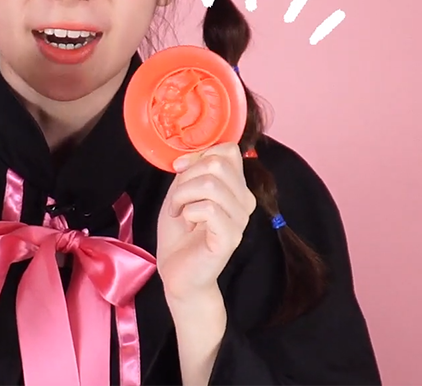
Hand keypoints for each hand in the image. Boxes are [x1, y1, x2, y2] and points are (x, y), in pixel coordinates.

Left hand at [156, 142, 256, 300]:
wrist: (177, 271)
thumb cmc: (180, 233)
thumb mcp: (181, 191)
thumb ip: (192, 170)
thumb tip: (192, 155)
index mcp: (235, 186)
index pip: (229, 150)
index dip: (199, 154)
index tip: (180, 170)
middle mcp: (244, 200)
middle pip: (218, 163)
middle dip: (187, 176)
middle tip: (177, 198)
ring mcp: (240, 220)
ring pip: (210, 184)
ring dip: (183, 195)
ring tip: (178, 210)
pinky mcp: (230, 237)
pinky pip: (209, 208)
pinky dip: (189, 210)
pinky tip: (187, 222)